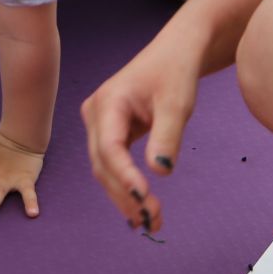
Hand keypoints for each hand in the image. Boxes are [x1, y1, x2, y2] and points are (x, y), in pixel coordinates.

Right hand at [81, 37, 199, 235]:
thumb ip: (167, 137)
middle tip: (152, 220)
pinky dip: (127, 185)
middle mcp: (95, 114)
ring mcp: (99, 124)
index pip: (110, 148)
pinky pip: (113, 164)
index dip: (125, 176)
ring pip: (105, 169)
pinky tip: (141, 207)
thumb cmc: (176, 71)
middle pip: (103, 164)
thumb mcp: (177, 104)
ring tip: (150, 221)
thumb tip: (159, 172)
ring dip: (125, 196)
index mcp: (107, 102)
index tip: (145, 198)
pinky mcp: (109, 132)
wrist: (176, 52)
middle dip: (125, 195)